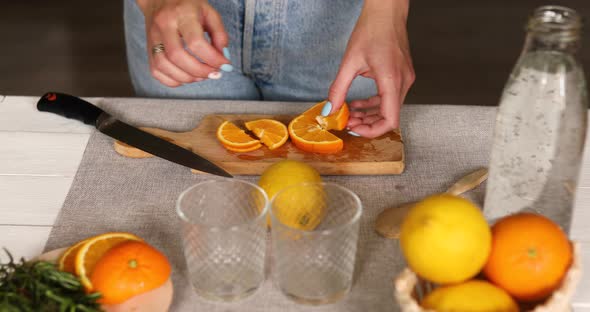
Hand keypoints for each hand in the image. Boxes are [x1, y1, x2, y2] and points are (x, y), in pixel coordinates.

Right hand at [136, 0, 231, 86]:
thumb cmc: (187, 5)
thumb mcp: (209, 12)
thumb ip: (219, 34)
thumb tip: (222, 56)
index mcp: (181, 14)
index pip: (195, 42)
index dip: (212, 58)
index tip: (224, 64)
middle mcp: (163, 25)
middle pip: (177, 56)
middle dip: (199, 71)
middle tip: (214, 73)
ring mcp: (152, 38)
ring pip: (163, 66)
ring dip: (186, 78)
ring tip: (201, 75)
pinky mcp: (148, 49)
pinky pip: (156, 71)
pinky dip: (173, 80)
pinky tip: (186, 76)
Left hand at [327, 0, 413, 137]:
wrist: (386, 12)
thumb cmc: (372, 30)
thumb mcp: (349, 62)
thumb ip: (338, 89)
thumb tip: (330, 110)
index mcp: (392, 80)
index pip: (390, 119)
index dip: (372, 131)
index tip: (354, 129)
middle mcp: (403, 82)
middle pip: (389, 116)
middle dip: (367, 124)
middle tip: (347, 123)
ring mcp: (405, 79)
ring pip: (390, 108)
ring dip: (370, 115)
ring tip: (350, 115)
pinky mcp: (402, 76)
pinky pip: (390, 98)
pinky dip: (375, 104)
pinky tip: (358, 103)